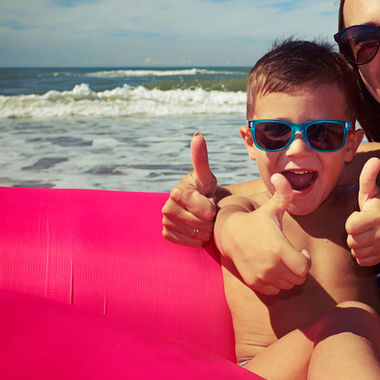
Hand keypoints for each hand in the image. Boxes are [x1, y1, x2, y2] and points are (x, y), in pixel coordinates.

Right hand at [162, 132, 222, 246]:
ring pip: (197, 235)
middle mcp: (167, 207)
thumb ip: (201, 158)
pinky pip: (188, 243)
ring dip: (205, 230)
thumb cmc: (204, 188)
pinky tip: (196, 228)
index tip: (210, 199)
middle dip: (210, 219)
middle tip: (206, 210)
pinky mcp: (166, 234)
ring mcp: (165, 221)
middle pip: (202, 225)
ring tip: (202, 218)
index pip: (207, 211)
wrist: (198, 203)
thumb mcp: (206, 175)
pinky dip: (196, 239)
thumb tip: (197, 136)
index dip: (214, 207)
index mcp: (177, 192)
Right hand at [219, 174, 310, 294]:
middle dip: (299, 268)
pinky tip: (272, 267)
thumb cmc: (258, 219)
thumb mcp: (271, 207)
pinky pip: (275, 290)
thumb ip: (283, 194)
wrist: (231, 233)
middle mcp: (270, 266)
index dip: (306, 261)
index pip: (304, 269)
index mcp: (278, 248)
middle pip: (297, 279)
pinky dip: (277, 282)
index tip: (300, 251)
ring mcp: (261, 276)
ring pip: (287, 286)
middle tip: (292, 255)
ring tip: (282, 260)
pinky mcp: (254, 283)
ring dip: (289, 276)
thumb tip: (281, 175)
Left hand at [345, 157, 379, 265]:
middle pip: (351, 240)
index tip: (362, 216)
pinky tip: (370, 245)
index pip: (350, 225)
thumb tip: (374, 158)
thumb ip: (368, 176)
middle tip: (364, 226)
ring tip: (367, 235)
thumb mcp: (372, 193)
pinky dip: (363, 254)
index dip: (352, 220)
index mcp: (378, 214)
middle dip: (354, 233)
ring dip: (357, 244)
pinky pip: (361, 260)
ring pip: (356, 251)